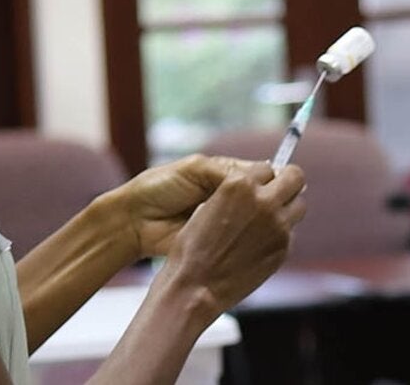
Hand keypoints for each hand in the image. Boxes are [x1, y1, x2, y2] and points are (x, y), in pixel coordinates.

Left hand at [107, 155, 269, 258]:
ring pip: (258, 218)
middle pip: (265, 195)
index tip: (274, 184)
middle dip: (267, 198)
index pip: (262, 172)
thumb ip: (225, 171)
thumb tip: (258, 175)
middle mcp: (229, 195)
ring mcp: (227, 219)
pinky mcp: (221, 240)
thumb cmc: (159, 188)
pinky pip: (244, 238)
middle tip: (265, 203)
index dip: (270, 178)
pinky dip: (249, 236)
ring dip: (258, 218)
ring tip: (254, 220)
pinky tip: (248, 236)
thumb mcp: (193, 170)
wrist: (135, 220)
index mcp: (224, 173)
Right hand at [157, 162, 307, 318]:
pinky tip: (260, 243)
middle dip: (288, 182)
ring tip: (269, 219)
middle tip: (279, 191)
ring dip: (288, 207)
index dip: (264, 177)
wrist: (197, 286)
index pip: (267, 167)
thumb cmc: (194, 248)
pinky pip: (291, 231)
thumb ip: (238, 193)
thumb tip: (258, 187)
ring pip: (300, 204)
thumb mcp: (208, 206)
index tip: (262, 184)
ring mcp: (277, 225)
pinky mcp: (284, 247)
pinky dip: (280, 233)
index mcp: (239, 184)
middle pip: (295, 177)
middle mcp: (263, 201)